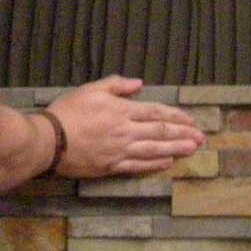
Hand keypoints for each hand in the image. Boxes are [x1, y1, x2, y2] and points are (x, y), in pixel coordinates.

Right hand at [45, 76, 203, 176]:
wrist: (49, 140)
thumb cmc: (67, 111)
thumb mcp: (90, 89)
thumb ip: (116, 85)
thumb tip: (138, 83)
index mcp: (121, 110)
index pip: (155, 113)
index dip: (175, 117)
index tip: (191, 120)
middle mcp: (125, 131)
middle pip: (160, 132)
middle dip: (183, 134)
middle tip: (202, 138)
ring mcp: (120, 151)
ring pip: (154, 150)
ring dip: (176, 150)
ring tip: (192, 150)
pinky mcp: (111, 166)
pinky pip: (138, 166)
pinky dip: (154, 164)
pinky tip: (167, 162)